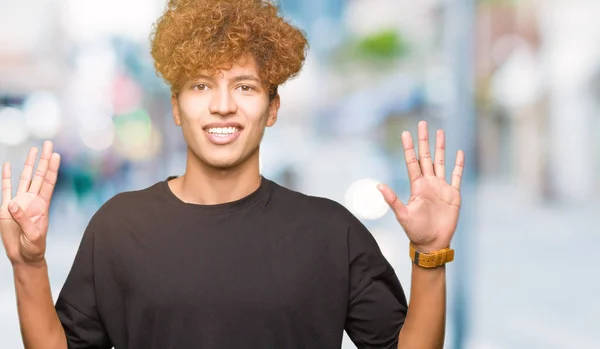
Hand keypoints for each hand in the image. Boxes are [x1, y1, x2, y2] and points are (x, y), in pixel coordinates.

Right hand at [0, 141, 60, 265]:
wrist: (23, 256)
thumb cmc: (33, 247)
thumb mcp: (33, 236)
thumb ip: (24, 220)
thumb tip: (13, 204)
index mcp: (42, 205)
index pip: (48, 183)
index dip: (52, 169)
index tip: (56, 155)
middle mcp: (32, 200)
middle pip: (39, 175)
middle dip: (43, 160)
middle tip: (48, 144)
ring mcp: (19, 202)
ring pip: (25, 179)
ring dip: (28, 164)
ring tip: (33, 150)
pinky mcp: (5, 209)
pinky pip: (5, 189)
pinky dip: (6, 177)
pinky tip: (7, 165)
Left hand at [378, 121, 463, 251]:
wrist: (432, 243)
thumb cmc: (415, 231)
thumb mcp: (402, 215)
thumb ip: (392, 200)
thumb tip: (378, 186)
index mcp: (416, 186)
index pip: (412, 162)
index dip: (409, 147)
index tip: (405, 133)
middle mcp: (428, 183)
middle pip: (426, 157)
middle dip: (424, 140)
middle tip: (422, 124)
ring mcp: (441, 187)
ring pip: (441, 162)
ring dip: (440, 147)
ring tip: (440, 132)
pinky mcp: (453, 194)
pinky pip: (456, 176)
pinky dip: (458, 165)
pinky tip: (458, 153)